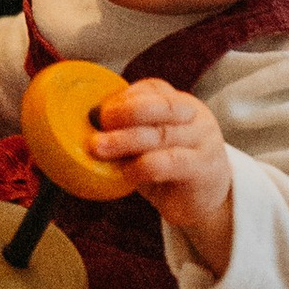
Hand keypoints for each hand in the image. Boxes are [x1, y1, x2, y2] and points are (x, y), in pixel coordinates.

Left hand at [92, 78, 234, 276]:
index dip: (125, 97)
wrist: (206, 199)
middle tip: (100, 123)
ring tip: (99, 148)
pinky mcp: (204, 167)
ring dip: (126, 140)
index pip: (153, 89)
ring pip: (161, 134)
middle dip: (126, 112)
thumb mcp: (148, 144)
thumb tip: (83, 127)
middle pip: (160, 106)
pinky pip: (171, 161)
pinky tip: (128, 173)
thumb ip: (127, 131)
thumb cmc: (169, 168)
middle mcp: (193, 115)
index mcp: (177, 102)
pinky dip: (145, 166)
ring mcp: (202, 140)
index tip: (100, 111)